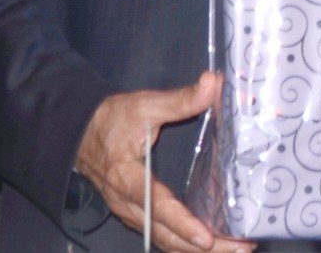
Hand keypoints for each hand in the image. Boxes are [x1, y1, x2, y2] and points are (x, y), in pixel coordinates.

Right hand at [74, 71, 254, 252]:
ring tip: (237, 250)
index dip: (182, 223)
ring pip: (165, 241)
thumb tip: (212, 83)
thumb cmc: (112, 120)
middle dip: (203, 247)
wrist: (79, 135)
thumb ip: (179, 99)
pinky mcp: (138, 215)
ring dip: (199, 250)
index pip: (156, 205)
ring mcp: (131, 213)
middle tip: (241, 248)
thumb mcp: (143, 105)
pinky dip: (186, 245)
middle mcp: (127, 203)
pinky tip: (214, 245)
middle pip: (166, 234)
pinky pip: (163, 236)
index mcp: (126, 177)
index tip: (206, 238)